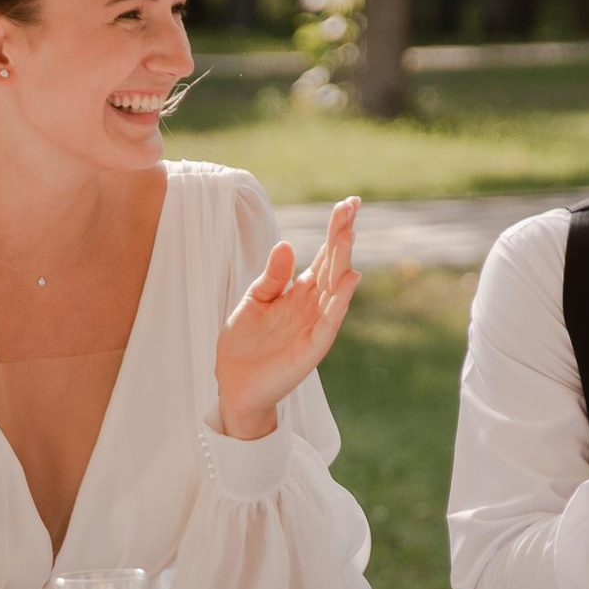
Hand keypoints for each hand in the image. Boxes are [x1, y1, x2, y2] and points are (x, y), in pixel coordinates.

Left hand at [215, 197, 358, 439]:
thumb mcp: (254, 301)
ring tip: (348, 233)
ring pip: (335, 287)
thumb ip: (272, 277)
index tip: (348, 204)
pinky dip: (340, 299)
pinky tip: (348, 277)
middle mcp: (313, 304)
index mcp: (300, 291)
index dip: (336, 229)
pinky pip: (330, 319)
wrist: (236, 385)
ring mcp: (316, 324)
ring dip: (343, 260)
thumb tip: (287, 244)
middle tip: (352, 206)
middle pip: (333, 264)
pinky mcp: (313, 346)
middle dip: (342, 236)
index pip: (324, 254)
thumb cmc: (245, 344)